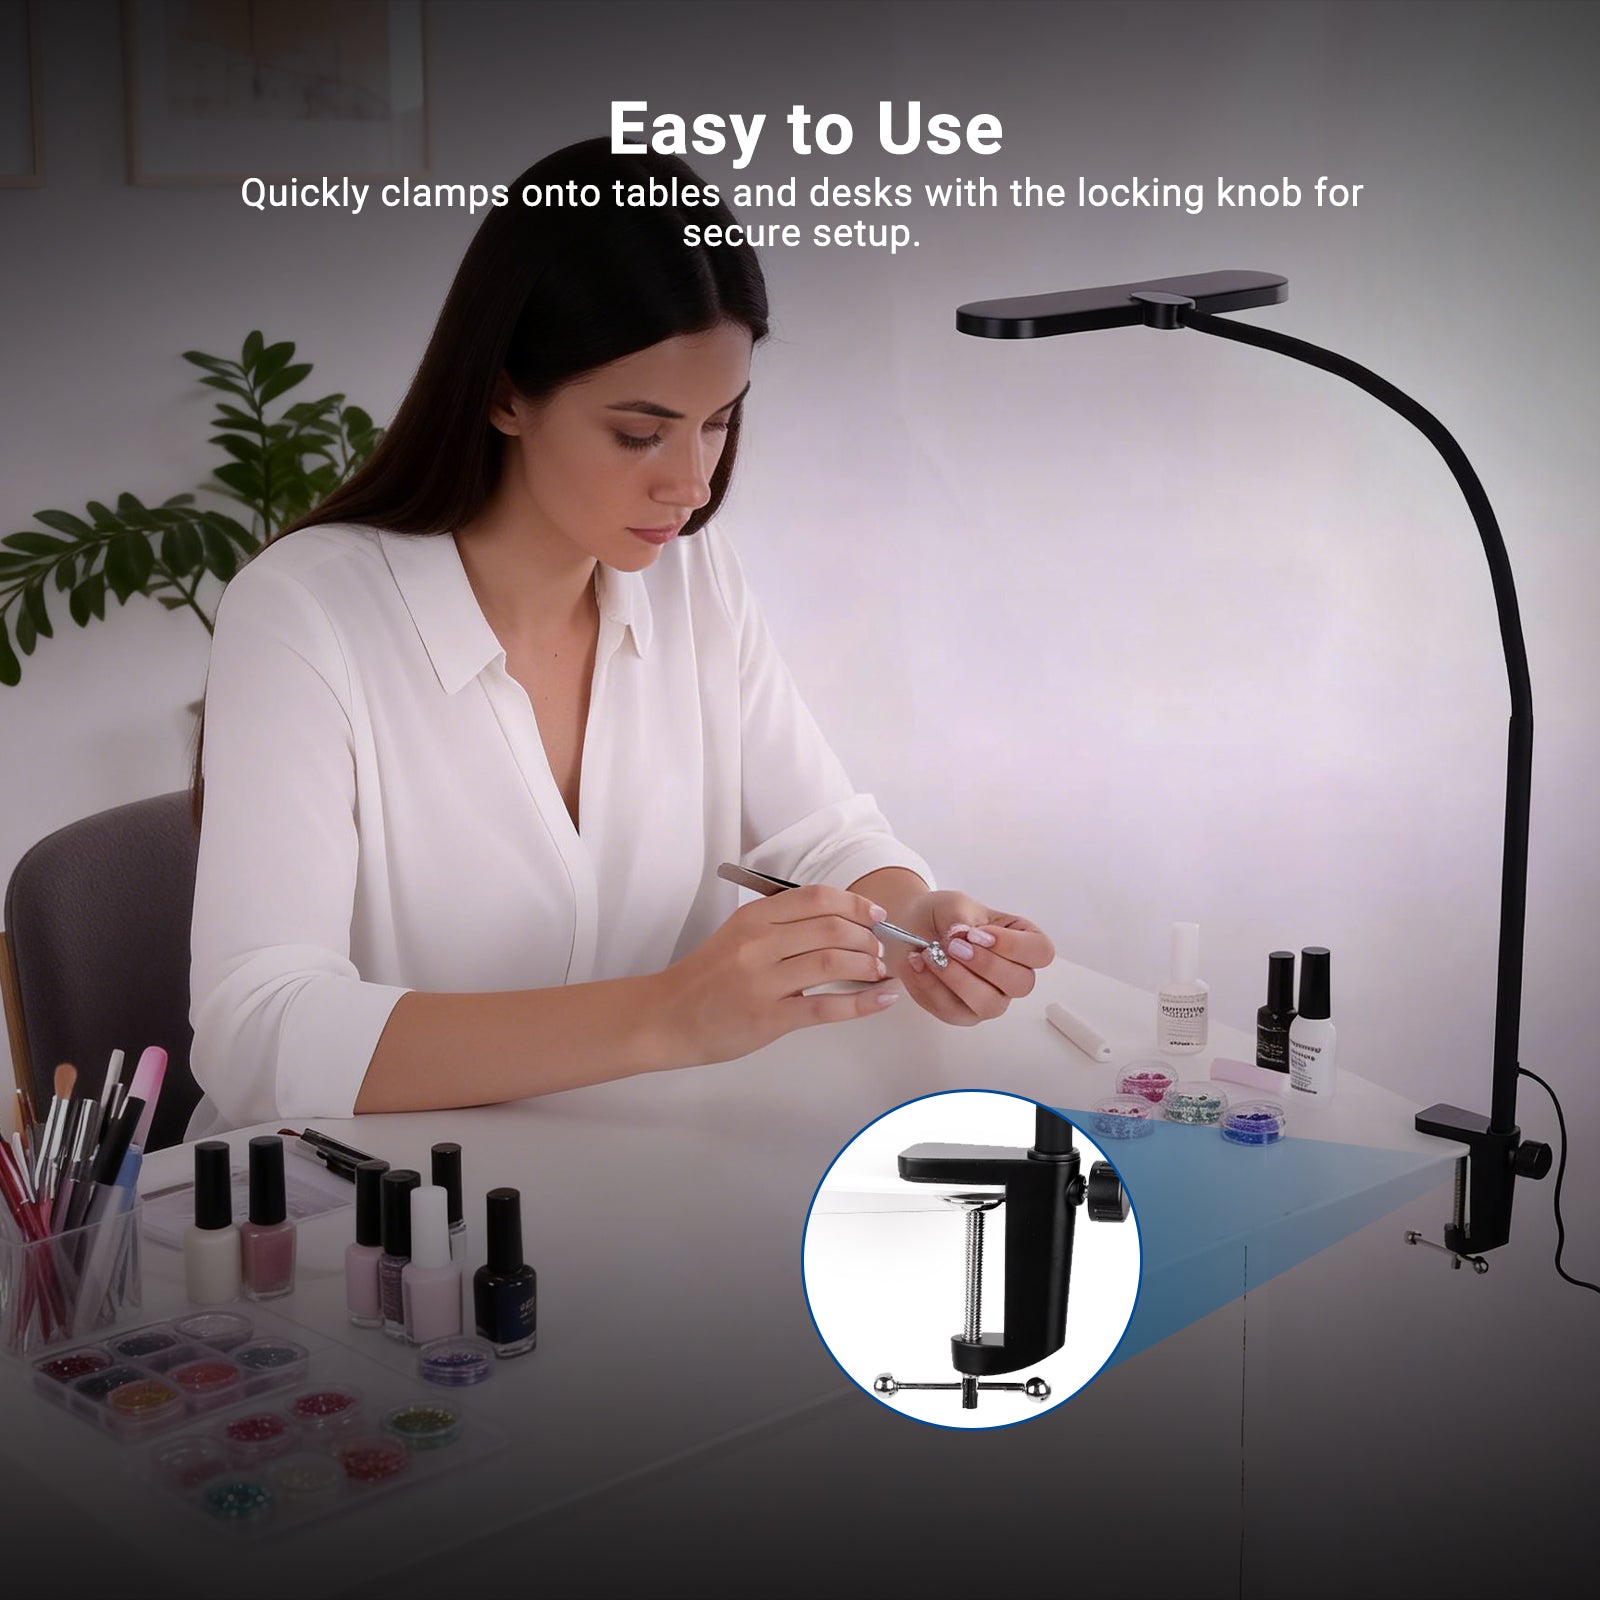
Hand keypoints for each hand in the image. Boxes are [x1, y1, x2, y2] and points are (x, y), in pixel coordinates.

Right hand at [653, 884, 899, 1065]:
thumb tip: (837, 926)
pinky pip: (825, 1006)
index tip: (875, 916)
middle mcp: (758, 943)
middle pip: (831, 927)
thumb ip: (780, 928)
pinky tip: (882, 999)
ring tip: (877, 972)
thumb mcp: (738, 937)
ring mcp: (762, 980)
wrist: (666, 1017)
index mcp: (753, 918)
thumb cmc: (706, 979)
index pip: (815, 897)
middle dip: (866, 937)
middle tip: (878, 950)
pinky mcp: (768, 1017)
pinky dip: (862, 1003)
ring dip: (866, 965)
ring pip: (832, 961)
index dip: (855, 904)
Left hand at [887, 889, 1054, 1026]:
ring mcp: (991, 998)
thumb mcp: (954, 903)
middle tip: (953, 945)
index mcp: (1022, 941)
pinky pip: (952, 1011)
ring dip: (957, 979)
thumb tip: (959, 934)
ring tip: (930, 954)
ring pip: (988, 1003)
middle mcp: (1013, 974)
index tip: (977, 933)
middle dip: (985, 964)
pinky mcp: (962, 1013)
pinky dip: (930, 986)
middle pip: (1021, 983)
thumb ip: (960, 916)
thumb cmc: (943, 915)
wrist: (911, 928)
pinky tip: (917, 964)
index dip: (1013, 946)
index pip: (1040, 952)